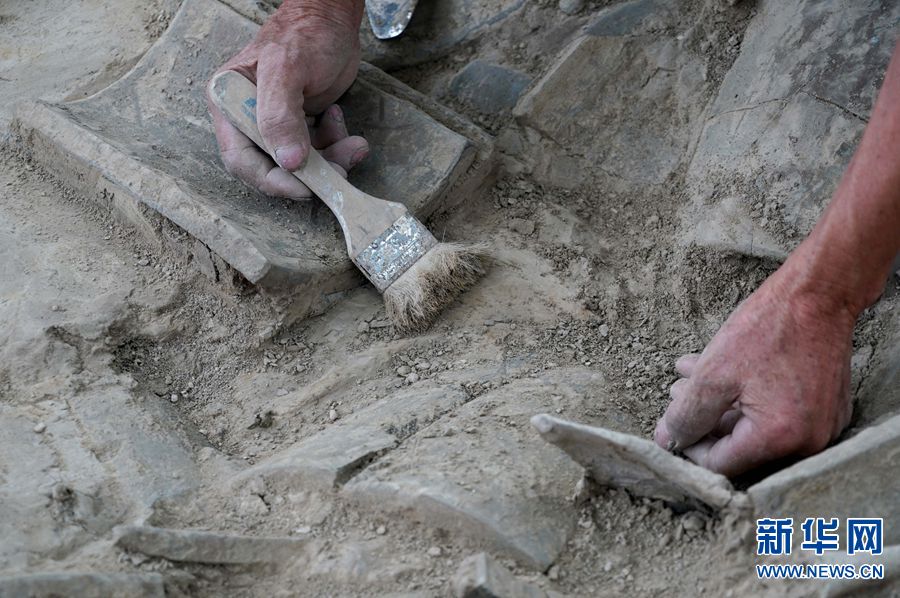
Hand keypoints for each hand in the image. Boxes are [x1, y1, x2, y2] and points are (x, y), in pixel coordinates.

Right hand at [207, 1, 367, 198]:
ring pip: (300, 166)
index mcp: (230, 104)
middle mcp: (248, 119)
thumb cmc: (304, 34)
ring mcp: (275, 125)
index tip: (304, 188)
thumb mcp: (287, 69)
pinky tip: (340, 120)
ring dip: (329, 162)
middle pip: (272, 168)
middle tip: (339, 171)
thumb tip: (288, 162)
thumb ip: (280, 115)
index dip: (272, 181)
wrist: (332, 18)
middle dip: (308, 175)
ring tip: (353, 144)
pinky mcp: (300, 127)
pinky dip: (335, 148)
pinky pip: (317, 153)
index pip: (241, 160)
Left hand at [653, 262, 856, 476]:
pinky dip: (746, 399)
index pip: (720, 465)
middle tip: (677, 392)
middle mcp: (807, 442)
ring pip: (755, 428)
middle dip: (703, 420)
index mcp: (778, 438)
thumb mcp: (713, 375)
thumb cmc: (768, 330)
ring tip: (689, 377)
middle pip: (739, 447)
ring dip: (719, 406)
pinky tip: (719, 371)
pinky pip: (778, 415)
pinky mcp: (826, 409)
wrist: (819, 294)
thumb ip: (687, 415)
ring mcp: (821, 426)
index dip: (689, 445)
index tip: (672, 423)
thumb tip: (668, 441)